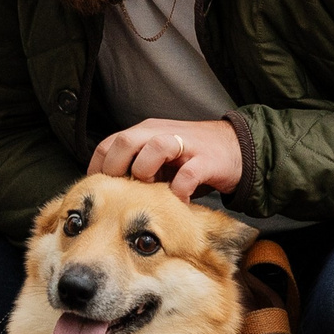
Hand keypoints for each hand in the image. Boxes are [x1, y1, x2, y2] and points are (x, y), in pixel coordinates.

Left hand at [89, 116, 242, 201]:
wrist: (236, 149)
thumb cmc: (190, 157)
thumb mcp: (157, 156)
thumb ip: (135, 164)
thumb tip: (106, 188)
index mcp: (146, 132)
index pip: (110, 143)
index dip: (98, 167)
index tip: (97, 189)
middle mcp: (162, 133)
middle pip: (126, 141)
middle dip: (117, 168)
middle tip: (121, 190)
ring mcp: (185, 145)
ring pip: (155, 148)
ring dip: (146, 171)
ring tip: (150, 190)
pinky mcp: (207, 160)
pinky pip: (187, 176)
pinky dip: (178, 192)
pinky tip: (176, 202)